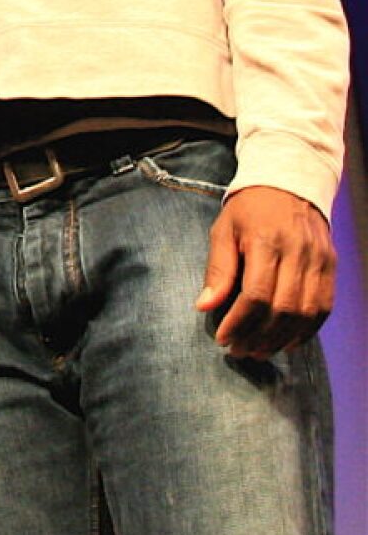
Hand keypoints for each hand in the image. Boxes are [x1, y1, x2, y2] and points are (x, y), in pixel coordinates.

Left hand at [197, 186, 334, 358]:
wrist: (289, 183)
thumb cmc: (249, 210)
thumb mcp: (223, 231)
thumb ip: (218, 270)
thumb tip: (204, 306)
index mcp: (266, 241)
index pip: (256, 294)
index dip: (239, 322)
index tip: (222, 338)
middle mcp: (298, 252)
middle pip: (283, 309)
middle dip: (259, 336)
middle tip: (239, 351)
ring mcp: (319, 260)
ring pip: (306, 312)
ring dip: (282, 338)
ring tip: (259, 351)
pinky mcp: (331, 265)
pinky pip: (324, 306)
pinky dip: (307, 330)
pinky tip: (287, 342)